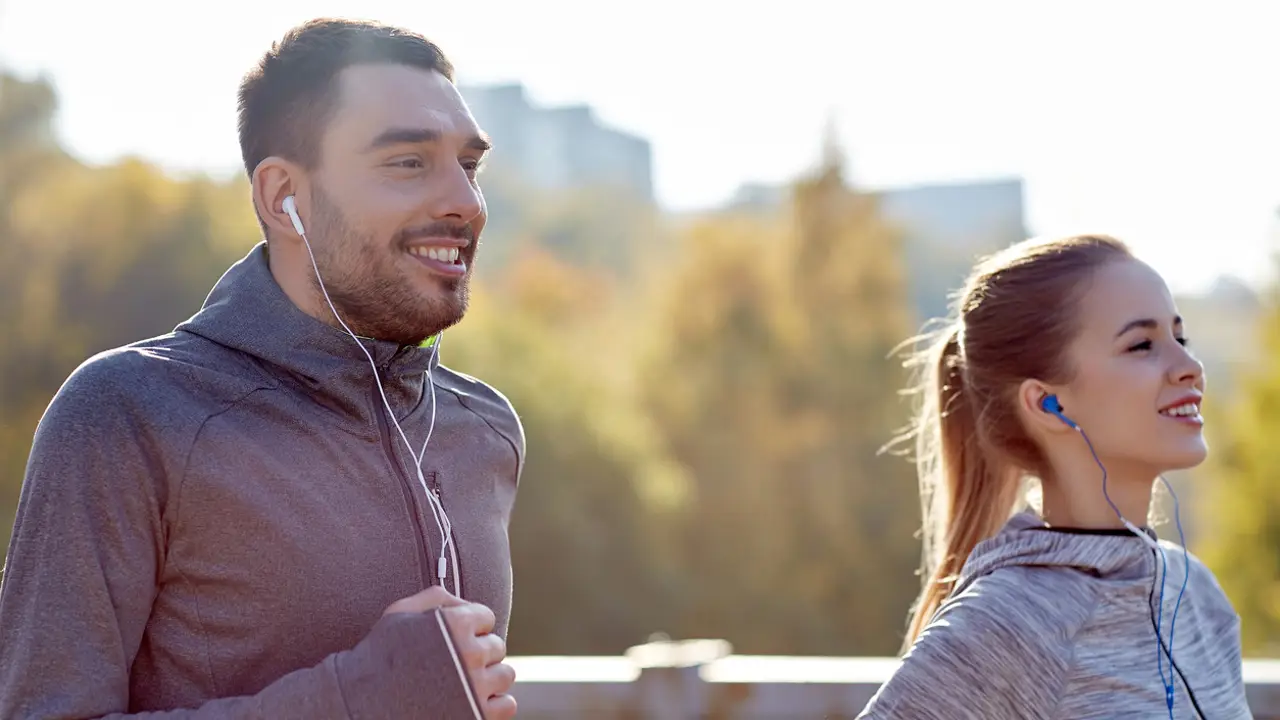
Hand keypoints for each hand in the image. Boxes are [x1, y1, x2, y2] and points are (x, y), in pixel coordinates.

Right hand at [383, 587, 516, 718]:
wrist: (365, 702)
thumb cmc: (379, 656)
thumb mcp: (400, 614)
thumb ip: (436, 598)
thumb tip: (466, 603)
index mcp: (455, 624)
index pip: (486, 617)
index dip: (470, 626)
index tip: (455, 638)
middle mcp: (470, 654)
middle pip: (497, 646)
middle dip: (478, 652)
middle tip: (455, 663)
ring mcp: (476, 687)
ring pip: (505, 675)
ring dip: (489, 678)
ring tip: (465, 683)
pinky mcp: (478, 715)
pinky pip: (507, 705)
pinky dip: (494, 704)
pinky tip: (472, 702)